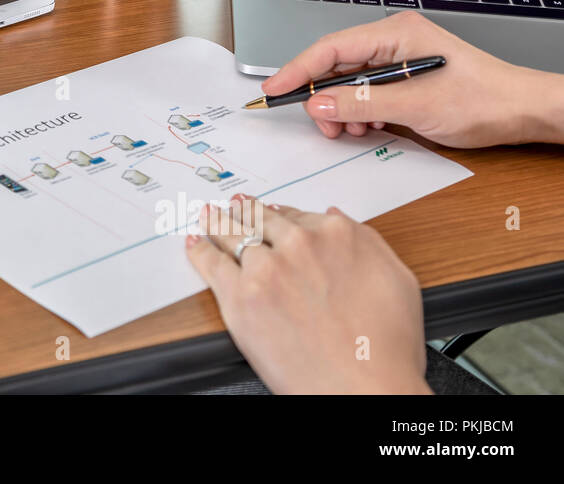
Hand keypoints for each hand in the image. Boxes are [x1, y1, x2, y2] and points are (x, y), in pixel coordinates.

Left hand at [187, 196, 430, 394]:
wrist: (364, 389)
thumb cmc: (387, 347)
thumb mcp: (397, 280)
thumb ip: (366, 241)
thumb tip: (336, 217)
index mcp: (338, 234)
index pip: (297, 215)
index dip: (281, 216)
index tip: (270, 214)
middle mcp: (300, 243)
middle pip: (262, 220)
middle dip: (246, 212)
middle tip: (234, 207)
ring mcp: (267, 268)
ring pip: (233, 234)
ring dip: (219, 222)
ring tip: (210, 217)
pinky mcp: (241, 296)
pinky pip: (211, 262)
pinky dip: (200, 249)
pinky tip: (196, 243)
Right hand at [262, 11, 563, 147]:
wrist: (524, 111)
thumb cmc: (485, 99)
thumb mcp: (416, 106)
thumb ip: (361, 104)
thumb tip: (319, 105)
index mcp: (395, 34)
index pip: (330, 49)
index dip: (298, 70)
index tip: (274, 90)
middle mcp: (393, 41)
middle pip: (336, 65)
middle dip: (323, 97)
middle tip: (321, 125)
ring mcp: (398, 59)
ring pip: (349, 82)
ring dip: (343, 109)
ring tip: (352, 131)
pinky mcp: (404, 78)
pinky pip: (367, 92)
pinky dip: (360, 112)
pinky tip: (368, 127)